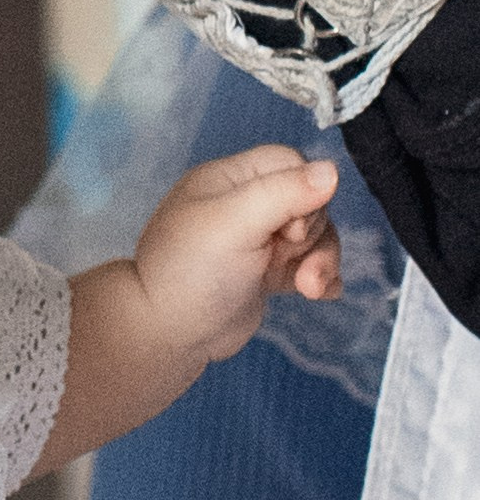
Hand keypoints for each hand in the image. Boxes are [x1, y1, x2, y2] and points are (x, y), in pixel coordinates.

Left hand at [134, 144, 340, 361]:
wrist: (168, 335)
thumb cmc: (192, 271)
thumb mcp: (235, 222)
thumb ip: (283, 192)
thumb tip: (332, 171)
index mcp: (230, 180)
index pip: (289, 164)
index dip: (303, 191)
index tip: (290, 227)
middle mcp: (244, 206)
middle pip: (309, 202)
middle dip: (312, 233)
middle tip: (285, 255)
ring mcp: (258, 241)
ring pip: (315, 236)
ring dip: (321, 260)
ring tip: (308, 287)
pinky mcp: (267, 273)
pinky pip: (310, 265)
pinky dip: (320, 278)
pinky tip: (317, 293)